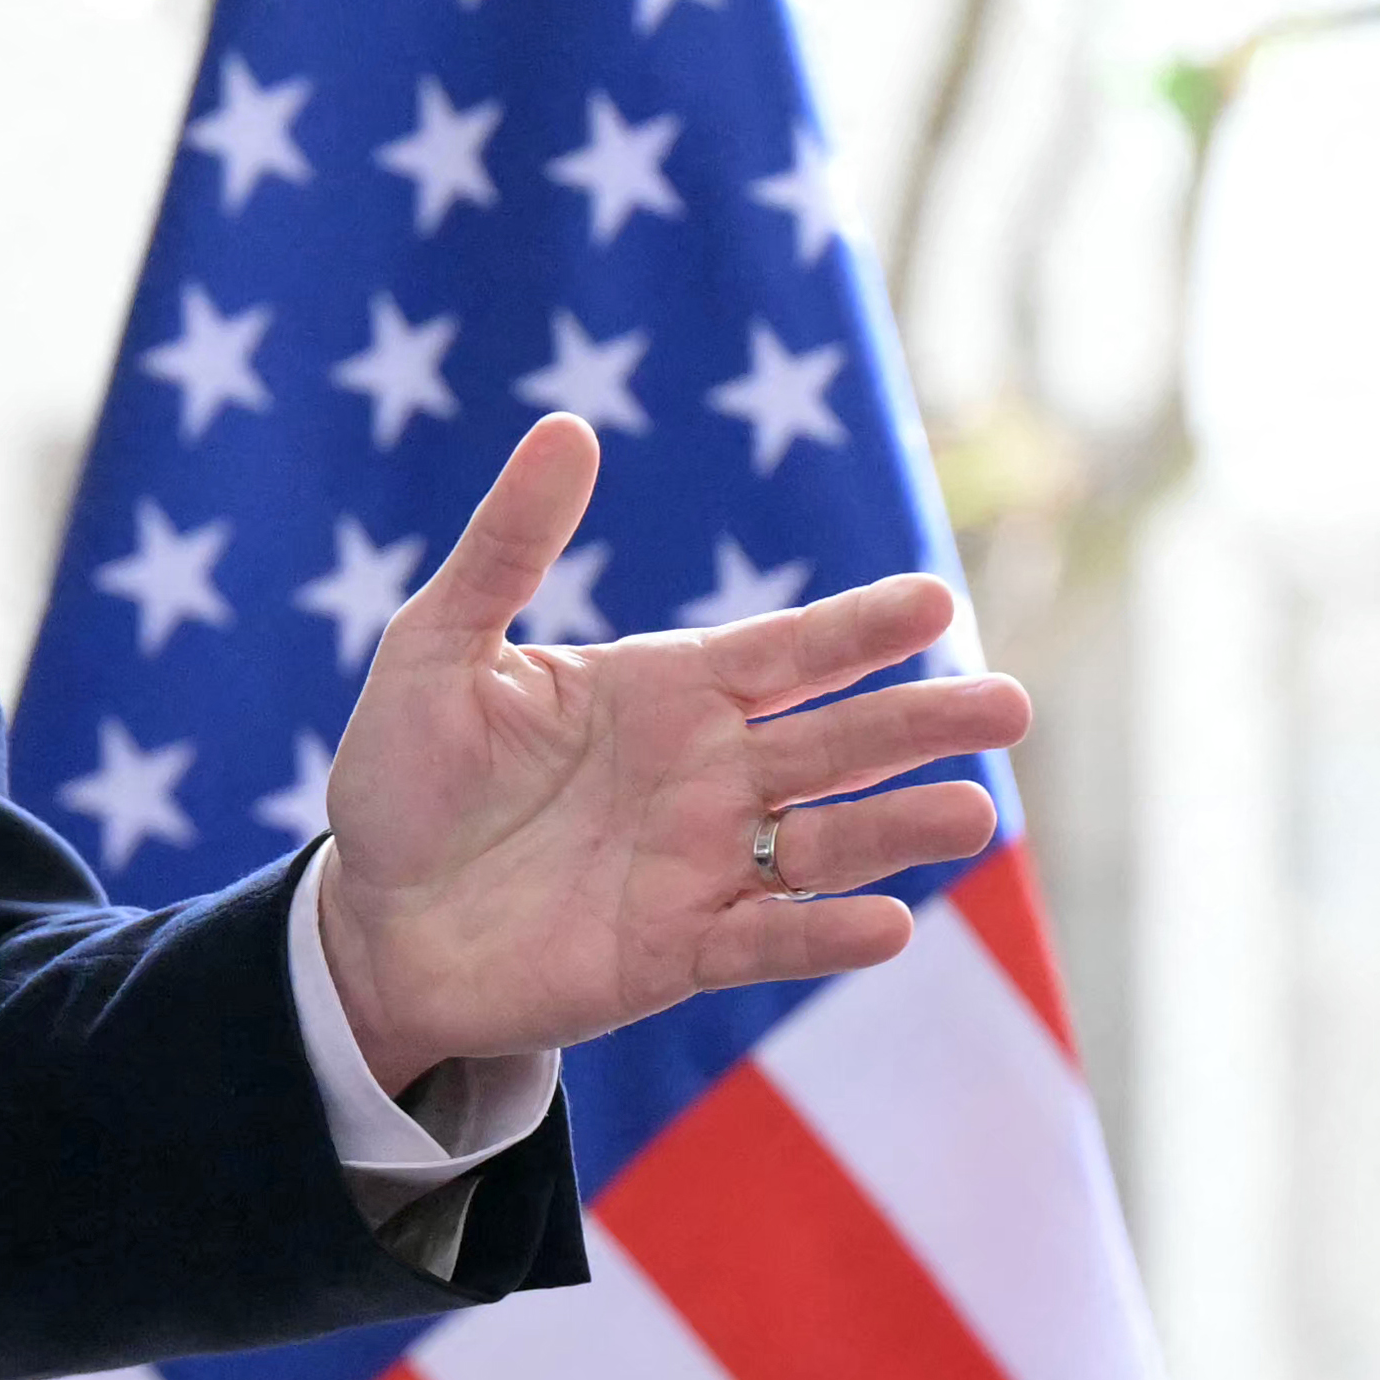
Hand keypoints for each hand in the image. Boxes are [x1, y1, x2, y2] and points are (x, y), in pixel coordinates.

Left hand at [310, 414, 1028, 1087]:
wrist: (369, 921)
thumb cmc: (406, 776)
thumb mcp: (439, 647)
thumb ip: (509, 546)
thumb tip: (567, 424)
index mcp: (671, 691)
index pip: (789, 649)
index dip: (862, 628)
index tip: (936, 602)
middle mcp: (710, 774)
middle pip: (840, 741)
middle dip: (923, 722)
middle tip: (1011, 706)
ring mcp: (704, 867)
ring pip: (827, 841)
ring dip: (901, 829)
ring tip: (975, 813)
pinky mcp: (678, 954)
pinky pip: (768, 941)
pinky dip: (826, 936)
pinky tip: (889, 928)